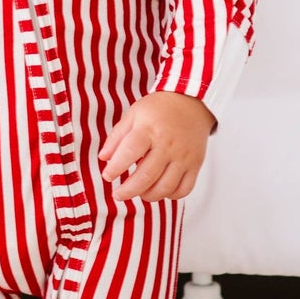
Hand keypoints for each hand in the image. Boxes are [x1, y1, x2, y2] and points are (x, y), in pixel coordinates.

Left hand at [98, 92, 213, 202]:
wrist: (191, 102)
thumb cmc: (160, 109)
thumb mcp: (134, 114)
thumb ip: (117, 137)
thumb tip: (104, 158)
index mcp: (149, 129)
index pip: (129, 152)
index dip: (115, 168)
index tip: (107, 175)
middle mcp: (167, 144)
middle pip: (146, 176)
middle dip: (128, 190)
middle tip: (118, 194)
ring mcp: (183, 156)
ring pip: (165, 187)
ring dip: (148, 196)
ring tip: (139, 193)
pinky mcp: (195, 164)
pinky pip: (184, 189)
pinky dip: (170, 196)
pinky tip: (160, 190)